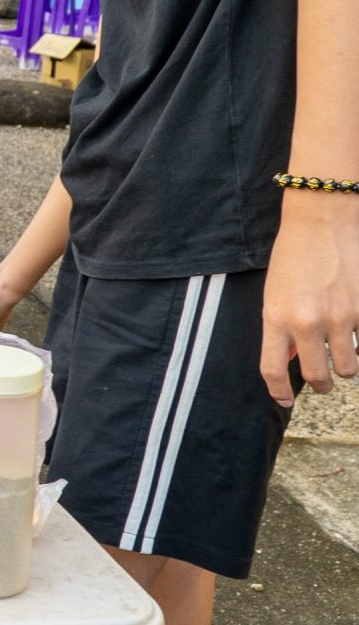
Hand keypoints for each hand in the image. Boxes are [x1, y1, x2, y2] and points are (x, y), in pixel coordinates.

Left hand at [262, 196, 358, 403]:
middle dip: (320, 386)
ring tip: (342, 358)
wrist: (321, 224)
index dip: (279, 391)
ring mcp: (340, 318)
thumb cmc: (292, 257)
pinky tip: (356, 337)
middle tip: (323, 384)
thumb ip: (281, 328)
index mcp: (276, 319)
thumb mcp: (273, 295)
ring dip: (346, 368)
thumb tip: (290, 357)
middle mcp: (307, 323)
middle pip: (316, 377)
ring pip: (349, 368)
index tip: (285, 400)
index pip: (273, 369)